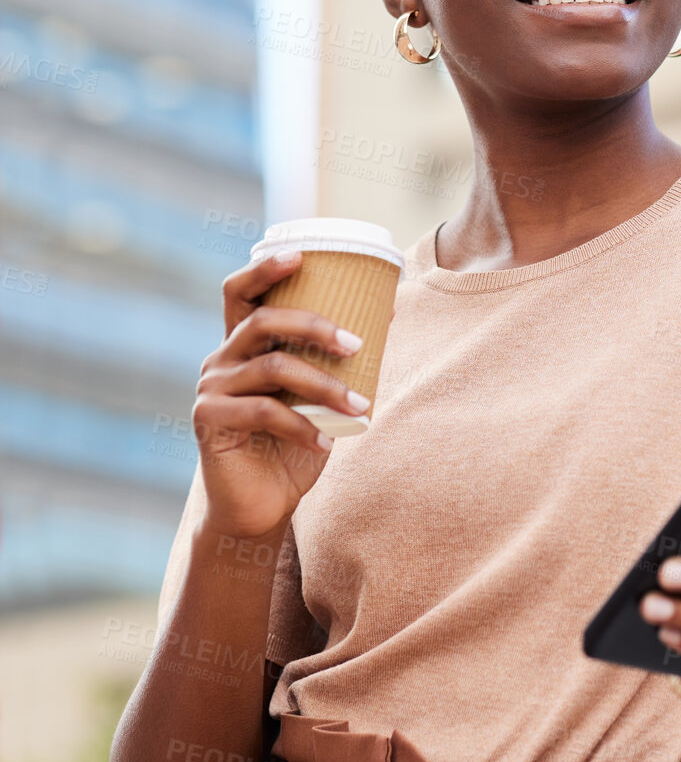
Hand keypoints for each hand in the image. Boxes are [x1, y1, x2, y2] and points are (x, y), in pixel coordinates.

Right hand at [191, 250, 372, 539]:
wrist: (259, 506)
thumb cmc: (292, 447)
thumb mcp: (318, 397)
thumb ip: (336, 359)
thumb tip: (389, 308)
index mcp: (242, 346)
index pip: (240, 292)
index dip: (264, 269)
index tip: (299, 255)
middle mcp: (220, 360)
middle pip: (263, 320)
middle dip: (314, 325)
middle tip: (357, 343)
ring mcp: (211, 389)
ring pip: (273, 367)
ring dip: (324, 385)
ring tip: (361, 407)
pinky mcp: (210, 421)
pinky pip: (265, 411)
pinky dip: (303, 424)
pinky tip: (328, 441)